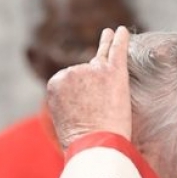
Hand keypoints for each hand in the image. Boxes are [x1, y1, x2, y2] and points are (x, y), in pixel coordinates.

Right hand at [47, 26, 131, 150]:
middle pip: (86, 72)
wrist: (96, 146)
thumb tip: (82, 94)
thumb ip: (69, 100)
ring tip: (108, 85)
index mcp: (54, 83)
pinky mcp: (114, 72)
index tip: (84, 112)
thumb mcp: (64, 120)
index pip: (71, 81)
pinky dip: (120, 39)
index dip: (81, 97)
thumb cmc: (82, 142)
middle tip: (98, 112)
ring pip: (102, 65)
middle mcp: (71, 72)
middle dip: (94, 88)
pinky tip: (122, 30)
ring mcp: (93, 70)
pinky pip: (117, 49)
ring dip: (106, 77)